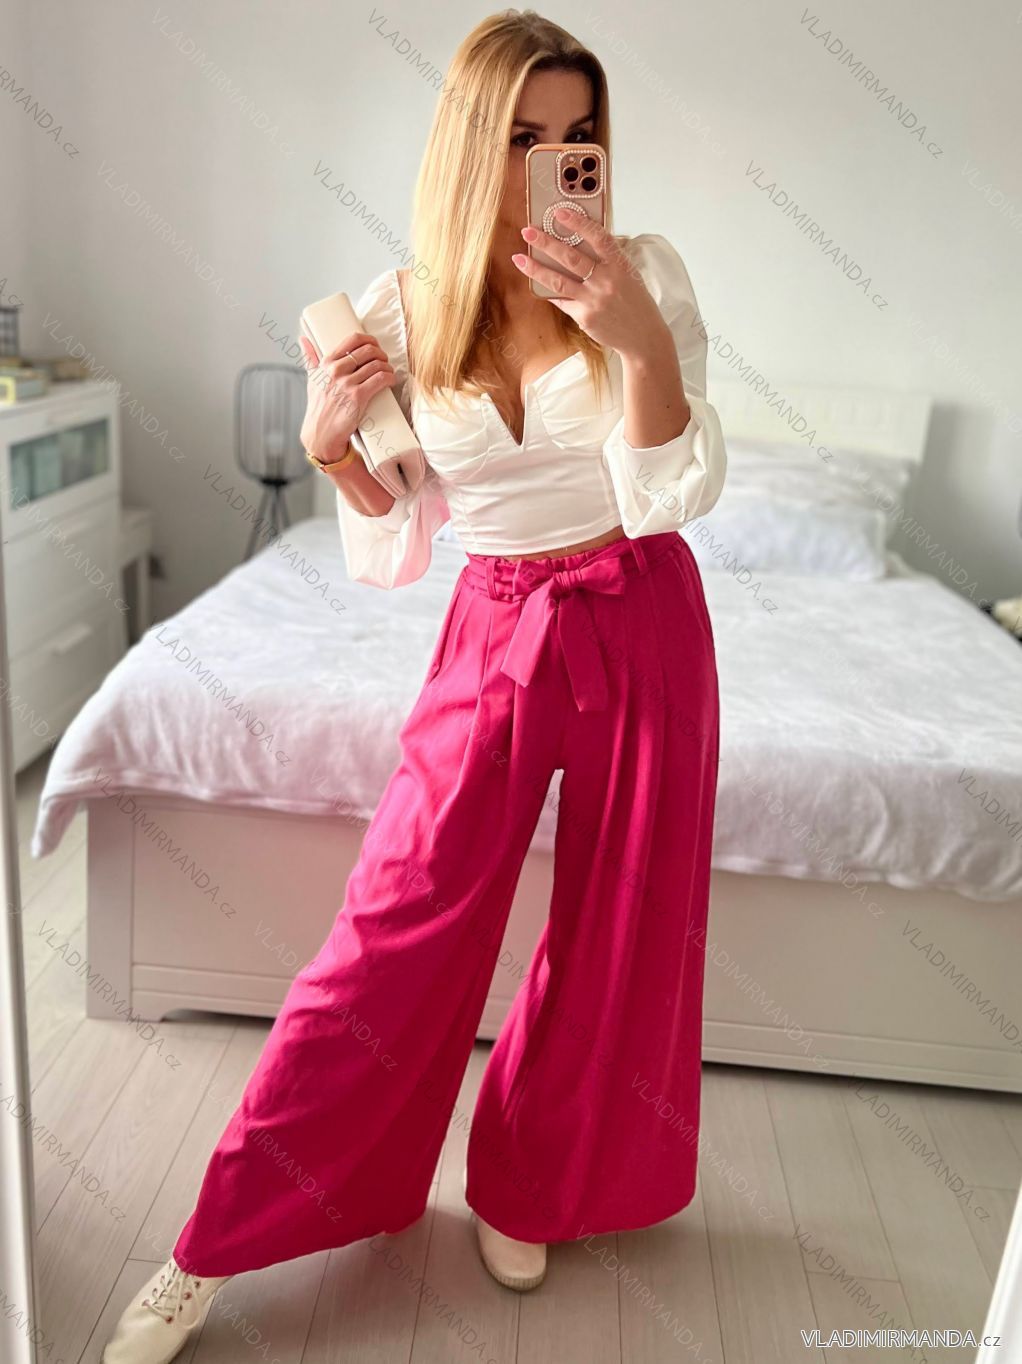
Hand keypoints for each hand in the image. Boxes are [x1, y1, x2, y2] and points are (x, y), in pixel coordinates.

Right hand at [297, 330, 396, 464]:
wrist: (321, 432)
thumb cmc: (318, 407)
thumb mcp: (312, 379)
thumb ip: (310, 358)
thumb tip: (304, 339)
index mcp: (326, 363)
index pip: (352, 340)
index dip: (369, 340)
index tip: (375, 345)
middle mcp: (336, 371)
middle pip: (368, 351)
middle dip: (381, 354)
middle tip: (383, 360)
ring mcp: (347, 384)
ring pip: (376, 365)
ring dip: (387, 367)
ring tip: (388, 372)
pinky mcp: (358, 397)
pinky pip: (380, 379)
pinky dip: (390, 377)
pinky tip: (390, 380)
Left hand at [512, 211, 670, 361]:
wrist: (643, 337)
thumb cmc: (636, 303)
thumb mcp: (629, 275)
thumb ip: (609, 260)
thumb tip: (580, 241)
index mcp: (620, 266)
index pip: (598, 237)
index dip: (578, 222)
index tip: (559, 212)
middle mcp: (606, 282)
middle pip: (571, 257)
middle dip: (546, 242)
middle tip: (528, 231)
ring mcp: (594, 301)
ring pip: (558, 280)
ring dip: (536, 268)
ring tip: (519, 258)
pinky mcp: (584, 317)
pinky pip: (561, 300)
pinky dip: (548, 291)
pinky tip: (535, 282)